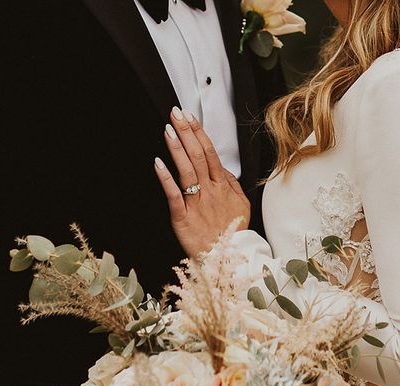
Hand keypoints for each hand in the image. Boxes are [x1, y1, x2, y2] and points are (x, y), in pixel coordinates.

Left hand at [154, 106, 249, 257]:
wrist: (227, 259)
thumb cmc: (232, 234)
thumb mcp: (241, 206)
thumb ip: (232, 185)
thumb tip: (225, 170)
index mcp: (223, 187)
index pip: (210, 153)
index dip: (198, 133)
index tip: (189, 116)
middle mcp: (211, 192)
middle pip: (198, 156)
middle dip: (186, 132)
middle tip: (175, 113)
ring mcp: (197, 204)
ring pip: (187, 171)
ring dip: (177, 149)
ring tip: (168, 130)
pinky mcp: (184, 219)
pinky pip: (174, 196)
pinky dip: (166, 179)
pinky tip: (158, 164)